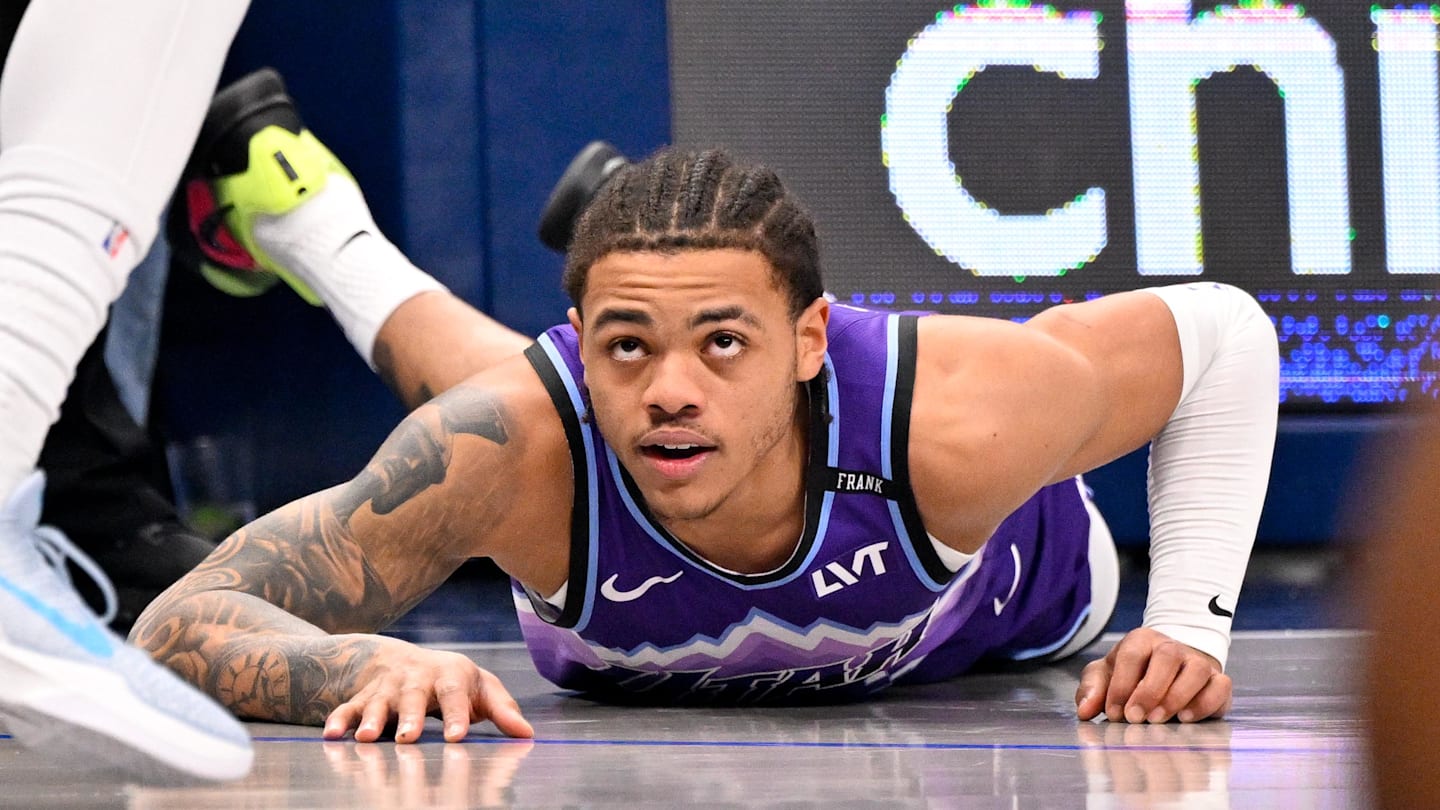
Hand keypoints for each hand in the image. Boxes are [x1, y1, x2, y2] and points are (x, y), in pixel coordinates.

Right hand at [322, 636, 533, 742]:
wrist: (406, 660)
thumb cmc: (455, 682)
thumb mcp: (482, 689)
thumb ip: (503, 710)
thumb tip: (527, 733)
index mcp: (450, 675)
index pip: (455, 694)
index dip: (456, 715)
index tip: (457, 738)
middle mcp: (416, 679)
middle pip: (413, 697)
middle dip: (410, 717)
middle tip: (409, 739)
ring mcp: (388, 688)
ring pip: (378, 703)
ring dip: (371, 719)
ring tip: (365, 738)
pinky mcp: (364, 697)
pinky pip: (347, 708)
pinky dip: (338, 720)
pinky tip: (331, 736)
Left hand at [1074, 627, 1231, 722]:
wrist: (1170, 670)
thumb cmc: (1132, 674)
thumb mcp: (1105, 676)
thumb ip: (1092, 690)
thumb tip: (1085, 710)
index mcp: (1141, 640)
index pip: (1131, 655)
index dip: (1121, 685)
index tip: (1115, 713)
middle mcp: (1171, 647)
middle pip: (1166, 657)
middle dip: (1150, 690)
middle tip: (1136, 718)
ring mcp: (1197, 662)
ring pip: (1196, 670)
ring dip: (1177, 696)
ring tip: (1160, 720)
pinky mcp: (1217, 680)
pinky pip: (1220, 686)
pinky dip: (1206, 703)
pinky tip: (1186, 718)